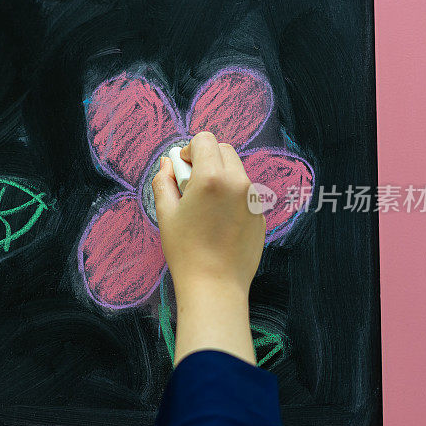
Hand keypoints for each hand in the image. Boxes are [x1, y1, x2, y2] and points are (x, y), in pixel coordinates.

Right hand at [151, 131, 265, 364]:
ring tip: (206, 206)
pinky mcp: (261, 214)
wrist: (215, 285)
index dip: (189, 150)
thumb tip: (166, 164)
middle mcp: (237, 182)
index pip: (205, 139)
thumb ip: (164, 182)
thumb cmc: (186, 250)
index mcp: (212, 177)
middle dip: (207, 158)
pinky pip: (245, 192)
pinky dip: (232, 195)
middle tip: (192, 185)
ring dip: (220, 175)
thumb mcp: (166, 213)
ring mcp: (253, 198)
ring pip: (237, 170)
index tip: (182, 170)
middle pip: (224, 150)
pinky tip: (219, 222)